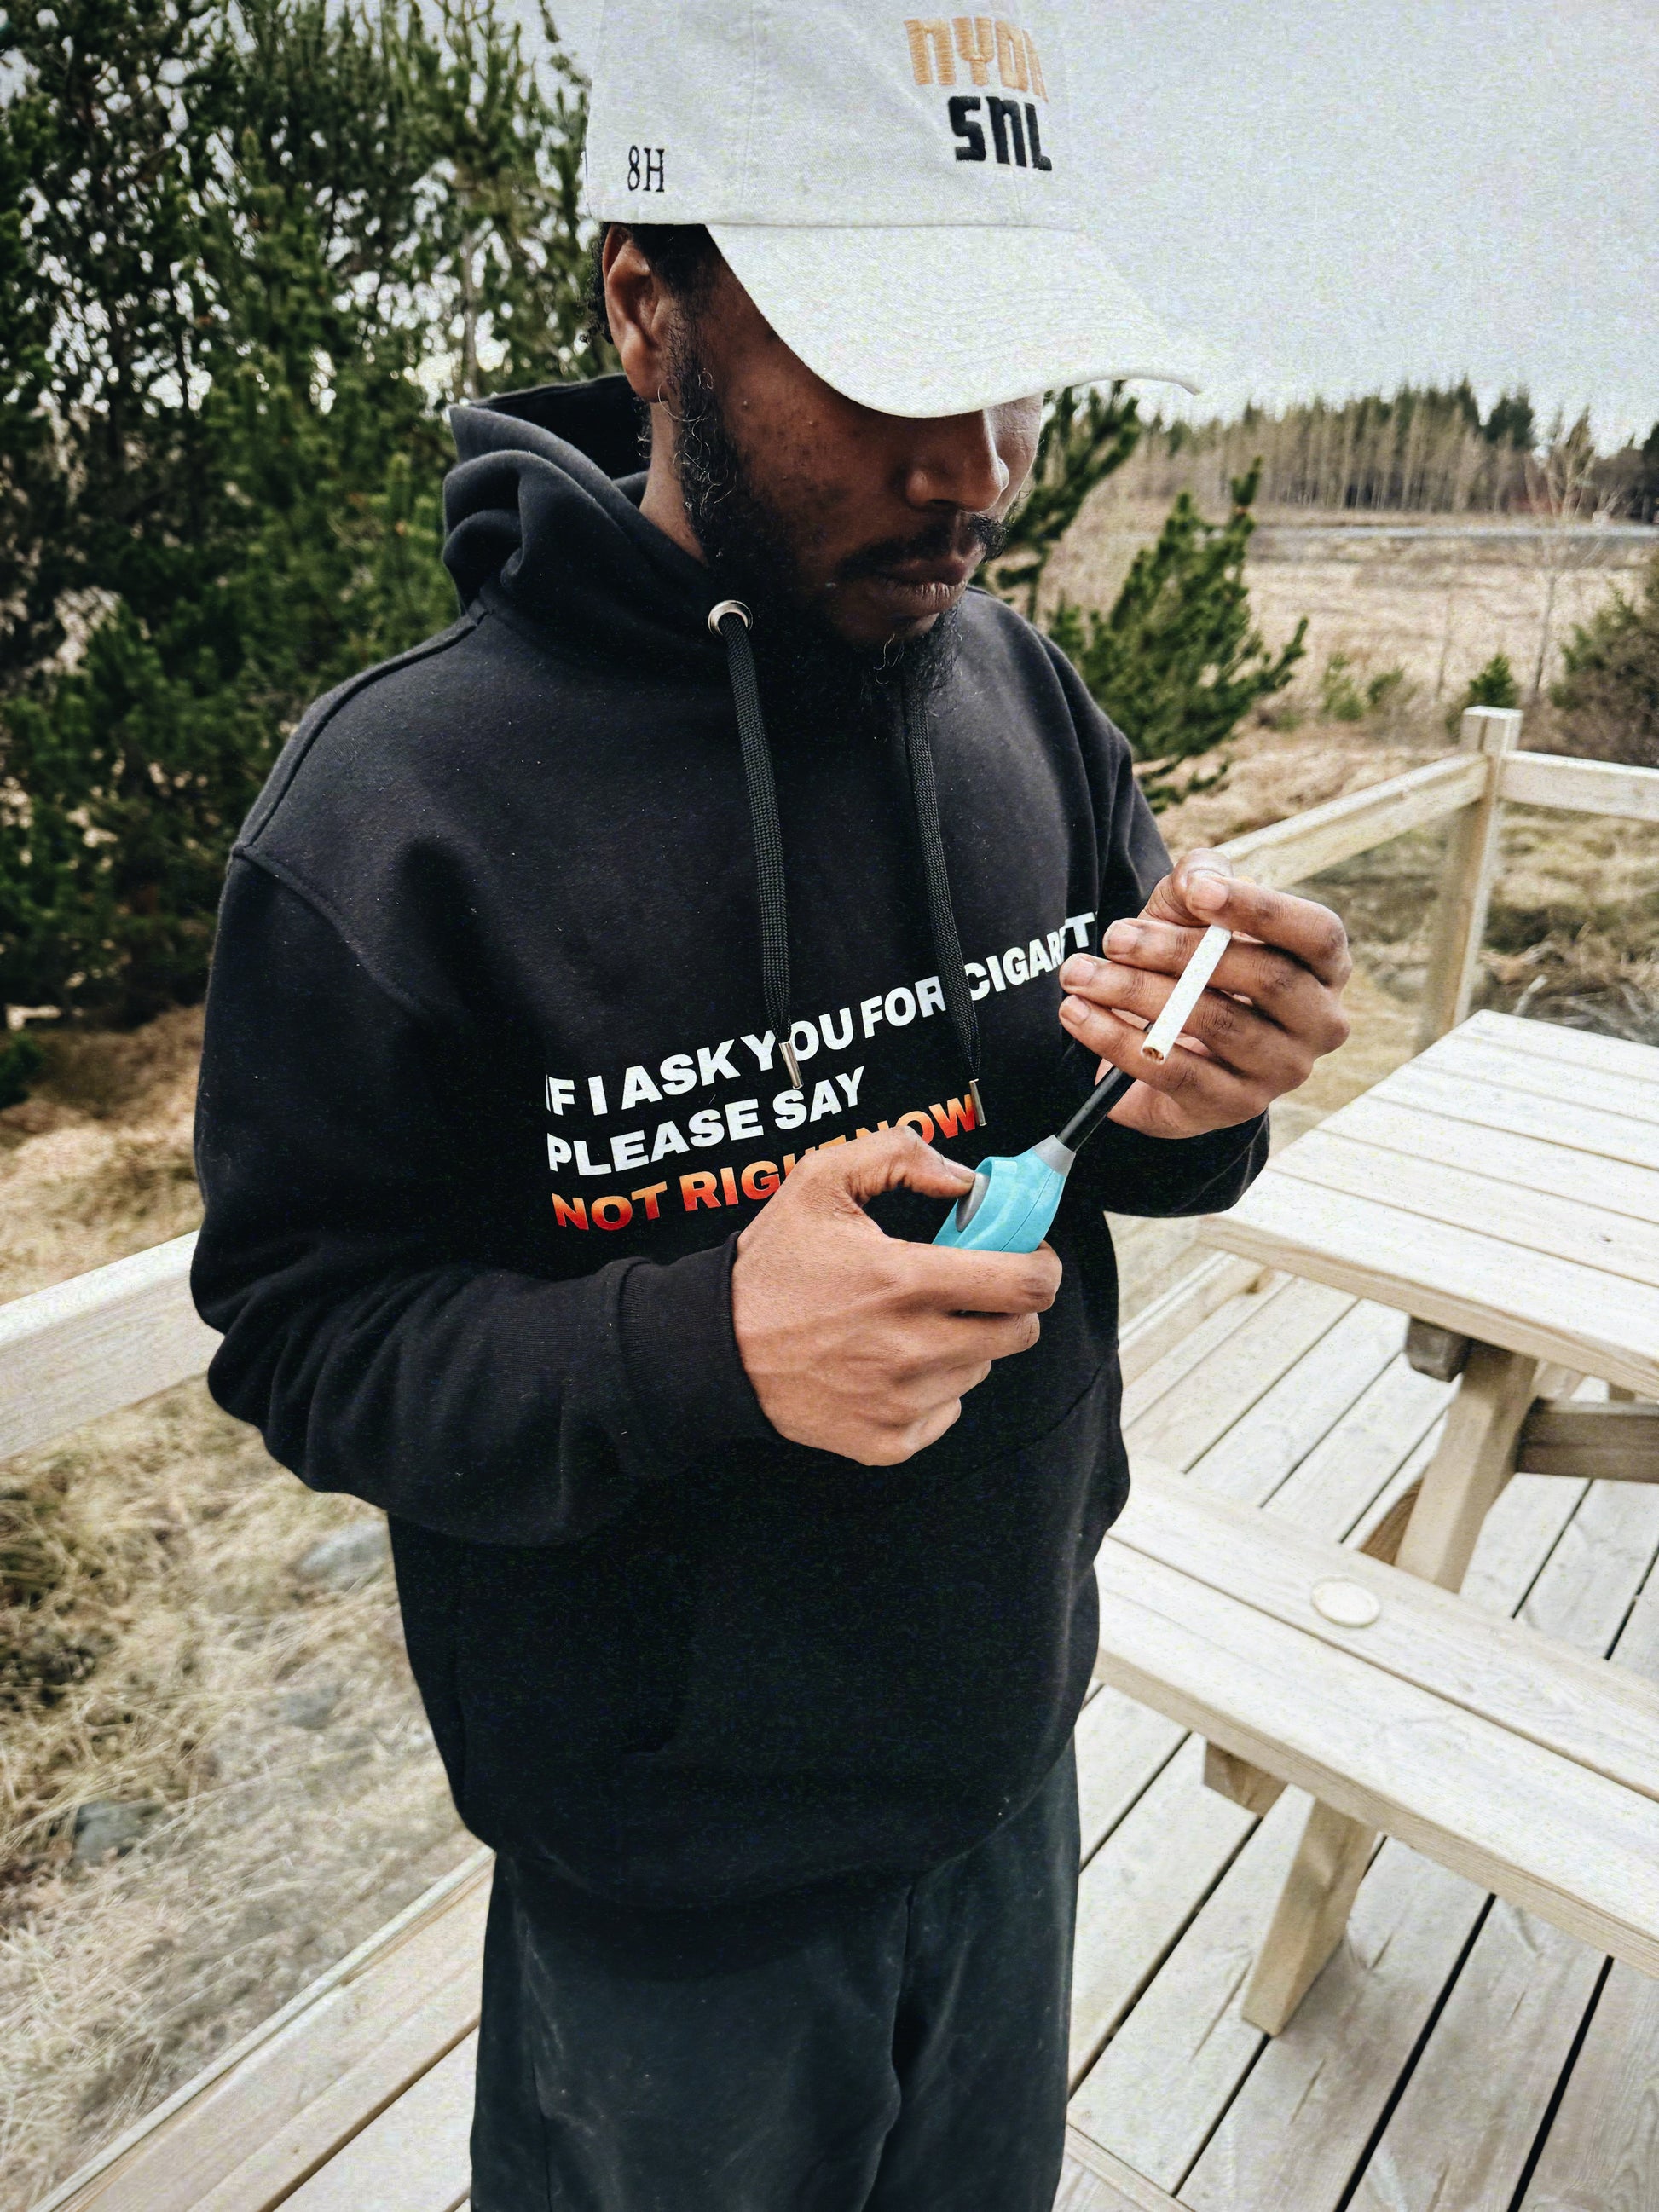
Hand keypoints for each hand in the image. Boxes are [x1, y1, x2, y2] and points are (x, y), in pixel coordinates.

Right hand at [731, 1127, 1060, 1464]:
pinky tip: (891, 1364)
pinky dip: (934, 1388)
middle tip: (972, 1287)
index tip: (1027, 1256)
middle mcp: (908, 1348)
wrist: (713, 1350)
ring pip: (980, 1370)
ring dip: (965, 1342)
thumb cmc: (771, 1265)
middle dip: (1007, 1304)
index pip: (1023, 1286)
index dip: (1040, 1266)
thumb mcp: (819, 1181)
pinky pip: (947, 1412)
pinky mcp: (886, 1443)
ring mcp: (899, 1402)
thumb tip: (965, 1181)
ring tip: (912, 1323)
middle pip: (1018, 1334)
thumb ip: (898, 1155)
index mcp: (901, 1280)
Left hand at [1056, 850, 1351, 1139]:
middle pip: (1264, 978)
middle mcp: (1319, 1024)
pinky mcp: (1232, 1107)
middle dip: (1178, 952)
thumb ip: (1199, 879)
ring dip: (1135, 993)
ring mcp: (1281, 1072)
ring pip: (1213, 1024)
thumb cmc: (1192, 961)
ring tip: (1079, 973)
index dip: (1261, 909)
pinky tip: (1077, 1014)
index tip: (1196, 892)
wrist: (1167, 1042)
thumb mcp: (1193, 911)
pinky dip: (1116, 1040)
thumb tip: (1197, 879)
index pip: (1317, 934)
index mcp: (1325, 967)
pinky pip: (1174, 1072)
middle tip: (1114, 936)